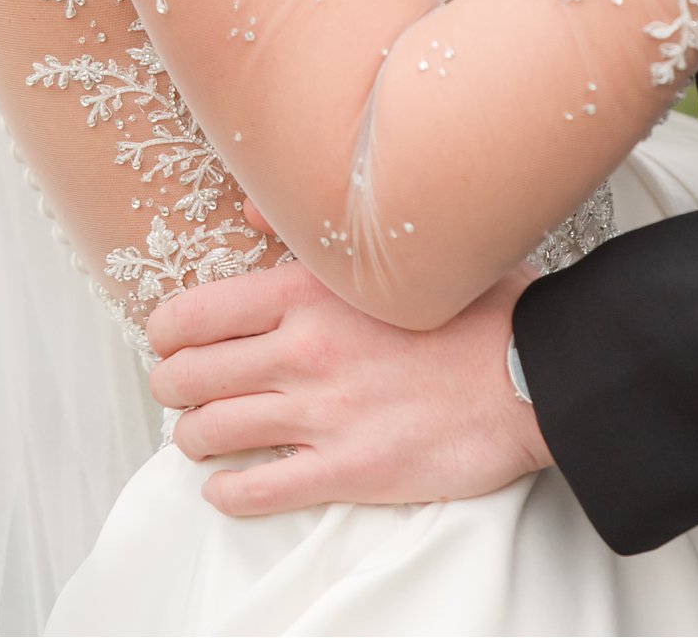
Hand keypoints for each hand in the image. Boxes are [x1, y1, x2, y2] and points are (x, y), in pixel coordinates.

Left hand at [146, 260, 549, 516]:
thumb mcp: (395, 246)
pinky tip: (226, 484)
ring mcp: (320, 416)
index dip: (164, 333)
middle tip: (179, 387)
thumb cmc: (472, 304)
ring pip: (210, 433)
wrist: (533, 371)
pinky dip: (226, 491)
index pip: (192, 315)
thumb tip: (249, 206)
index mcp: (306, 291)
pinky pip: (256, 490)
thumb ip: (309, 229)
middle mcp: (301, 352)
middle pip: (187, 376)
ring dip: (193, 436)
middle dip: (172, 384)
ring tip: (200, 433)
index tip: (167, 340)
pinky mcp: (345, 470)